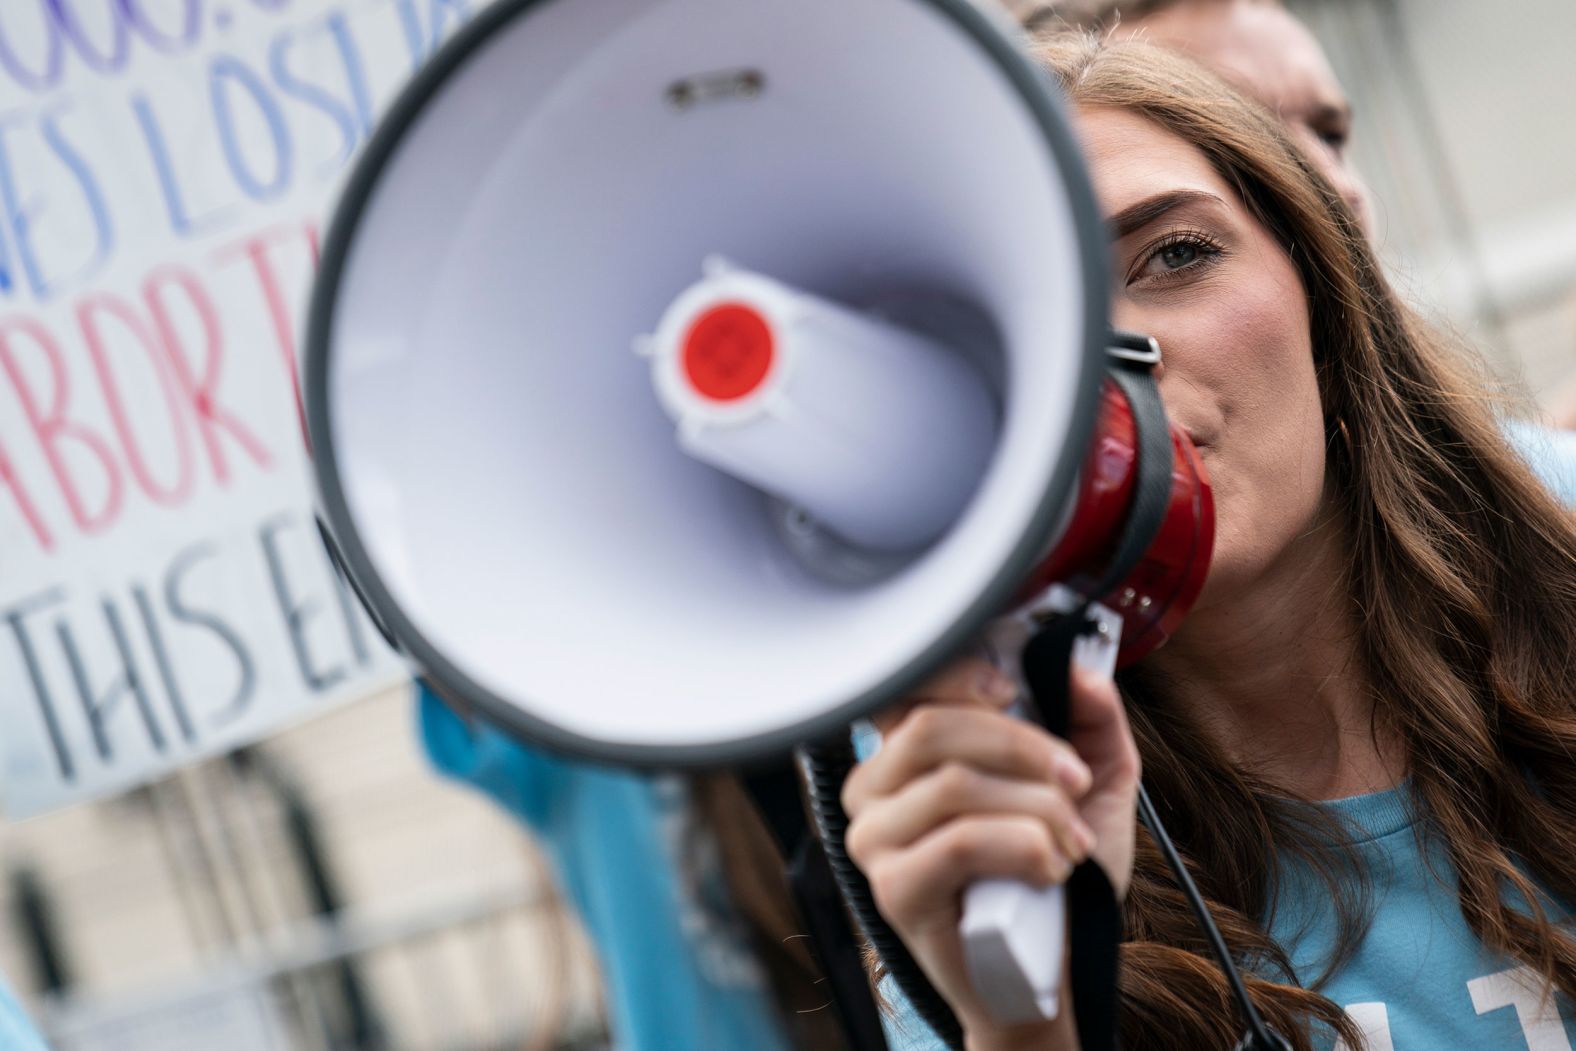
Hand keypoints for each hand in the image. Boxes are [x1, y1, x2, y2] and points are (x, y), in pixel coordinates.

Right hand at [841, 656, 1139, 1046]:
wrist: (1052, 965)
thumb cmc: (1057, 872)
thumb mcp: (1091, 783)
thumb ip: (1091, 721)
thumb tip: (1082, 672)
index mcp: (908, 753)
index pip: (907, 687)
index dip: (958, 675)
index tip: (1015, 689)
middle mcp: (876, 788)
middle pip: (931, 728)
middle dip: (1021, 746)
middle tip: (1074, 780)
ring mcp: (875, 839)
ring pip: (953, 784)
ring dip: (1036, 807)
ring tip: (1070, 841)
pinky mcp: (893, 888)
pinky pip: (958, 841)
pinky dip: (1022, 846)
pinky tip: (1049, 869)